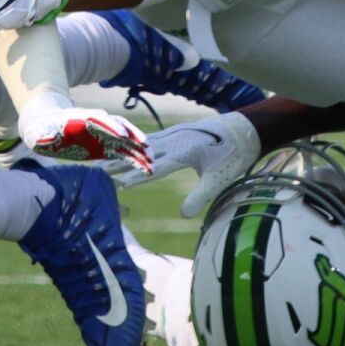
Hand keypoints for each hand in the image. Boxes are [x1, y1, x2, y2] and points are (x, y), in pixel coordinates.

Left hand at [24, 106, 151, 173]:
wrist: (52, 127)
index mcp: (85, 118)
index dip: (112, 126)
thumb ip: (46, 136)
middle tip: (145, 145)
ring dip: (139, 149)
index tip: (122, 135)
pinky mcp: (108, 147)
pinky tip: (146, 169)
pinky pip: (126, 153)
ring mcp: (106, 136)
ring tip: (151, 160)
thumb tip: (44, 139)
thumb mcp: (43, 131)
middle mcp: (100, 125)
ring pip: (127, 141)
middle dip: (133, 135)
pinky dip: (136, 160)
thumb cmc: (47, 129)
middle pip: (120, 127)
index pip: (102, 120)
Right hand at [105, 112, 259, 218]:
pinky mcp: (177, 131)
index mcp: (185, 152)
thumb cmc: (233, 156)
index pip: (155, 167)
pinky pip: (152, 138)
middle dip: (121, 162)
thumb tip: (182, 216)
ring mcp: (176, 133)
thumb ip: (200, 197)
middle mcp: (176, 140)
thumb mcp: (219, 179)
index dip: (137, 176)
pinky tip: (125, 147)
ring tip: (105, 158)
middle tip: (99, 170)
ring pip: (145, 144)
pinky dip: (136, 144)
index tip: (118, 184)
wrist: (245, 129)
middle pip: (144, 153)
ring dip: (125, 151)